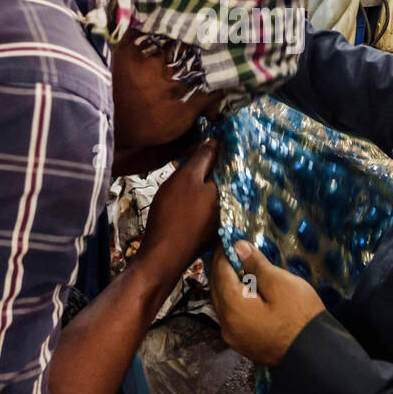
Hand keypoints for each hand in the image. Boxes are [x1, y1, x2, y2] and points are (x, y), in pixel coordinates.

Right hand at [132, 139, 220, 280]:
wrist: (162, 256)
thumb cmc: (173, 214)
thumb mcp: (186, 178)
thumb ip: (202, 159)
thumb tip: (215, 141)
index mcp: (228, 191)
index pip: (230, 163)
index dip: (220, 149)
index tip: (213, 137)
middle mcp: (229, 207)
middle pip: (221, 180)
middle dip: (212, 168)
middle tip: (197, 153)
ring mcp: (219, 222)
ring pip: (213, 195)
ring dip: (205, 185)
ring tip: (190, 173)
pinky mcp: (207, 233)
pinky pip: (207, 209)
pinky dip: (199, 201)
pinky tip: (187, 200)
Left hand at [210, 239, 324, 365]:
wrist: (315, 355)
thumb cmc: (300, 316)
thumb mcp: (280, 283)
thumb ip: (256, 265)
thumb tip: (238, 248)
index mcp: (233, 307)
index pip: (220, 272)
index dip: (223, 252)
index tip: (229, 237)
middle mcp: (226, 324)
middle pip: (217, 289)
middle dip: (221, 267)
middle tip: (231, 249)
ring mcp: (234, 337)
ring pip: (222, 304)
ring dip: (227, 284)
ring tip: (239, 267)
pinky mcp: (243, 344)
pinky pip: (231, 315)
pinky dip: (234, 299)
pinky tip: (245, 291)